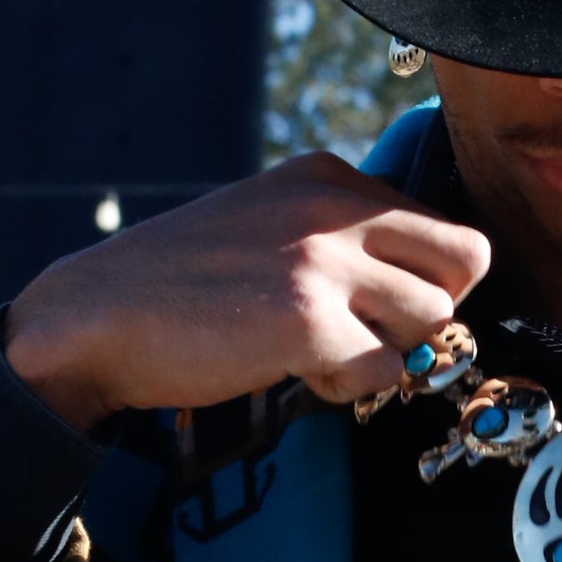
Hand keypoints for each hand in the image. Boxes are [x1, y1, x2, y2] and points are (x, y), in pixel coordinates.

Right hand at [4, 152, 491, 429]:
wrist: (95, 316)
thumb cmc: (185, 281)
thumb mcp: (268, 219)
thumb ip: (339, 231)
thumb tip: (421, 279)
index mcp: (328, 176)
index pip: (442, 225)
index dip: (423, 277)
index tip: (378, 304)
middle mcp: (337, 208)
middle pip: (465, 262)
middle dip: (433, 309)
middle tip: (378, 332)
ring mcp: (326, 264)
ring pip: (435, 319)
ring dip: (390, 350)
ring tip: (324, 353)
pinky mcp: (311, 325)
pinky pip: (386, 369)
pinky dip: (351, 385)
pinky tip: (299, 373)